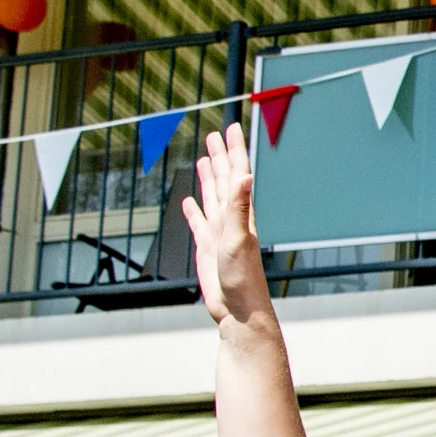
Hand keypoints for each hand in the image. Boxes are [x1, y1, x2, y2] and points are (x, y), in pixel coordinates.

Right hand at [182, 126, 273, 331]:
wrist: (238, 309)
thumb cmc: (243, 278)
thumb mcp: (239, 238)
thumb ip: (240, 207)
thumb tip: (246, 176)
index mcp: (239, 212)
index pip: (237, 172)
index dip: (234, 149)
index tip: (231, 127)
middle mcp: (230, 218)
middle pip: (223, 179)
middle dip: (220, 155)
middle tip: (215, 134)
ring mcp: (218, 232)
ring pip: (211, 196)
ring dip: (208, 177)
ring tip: (204, 158)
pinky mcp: (207, 248)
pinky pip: (199, 222)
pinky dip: (194, 210)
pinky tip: (190, 202)